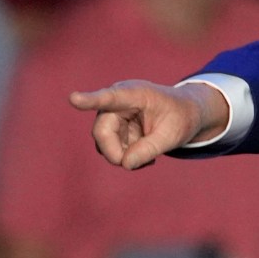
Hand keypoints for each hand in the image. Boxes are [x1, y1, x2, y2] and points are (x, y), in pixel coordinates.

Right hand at [69, 80, 226, 168]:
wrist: (184, 112)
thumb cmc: (181, 117)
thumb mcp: (173, 134)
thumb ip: (149, 148)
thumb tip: (125, 164)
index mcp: (135, 93)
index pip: (110, 97)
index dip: (90, 99)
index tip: (74, 98)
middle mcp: (117, 102)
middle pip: (102, 132)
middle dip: (117, 153)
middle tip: (141, 163)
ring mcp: (112, 116)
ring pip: (104, 144)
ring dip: (123, 156)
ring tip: (150, 156)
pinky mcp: (112, 128)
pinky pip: (110, 150)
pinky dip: (125, 158)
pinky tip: (144, 155)